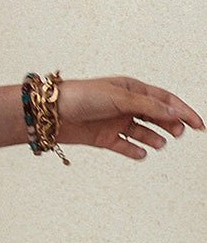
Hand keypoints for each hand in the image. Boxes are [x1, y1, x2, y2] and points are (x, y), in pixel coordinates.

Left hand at [55, 75, 203, 158]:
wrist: (50, 113)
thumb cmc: (82, 96)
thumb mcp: (120, 98)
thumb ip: (149, 106)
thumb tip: (175, 114)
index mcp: (131, 89)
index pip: (165, 100)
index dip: (183, 111)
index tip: (199, 125)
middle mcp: (125, 105)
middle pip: (157, 116)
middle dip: (170, 125)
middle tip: (178, 133)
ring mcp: (115, 122)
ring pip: (143, 132)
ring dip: (154, 138)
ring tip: (159, 144)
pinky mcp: (104, 138)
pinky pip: (125, 146)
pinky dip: (135, 151)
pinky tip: (142, 153)